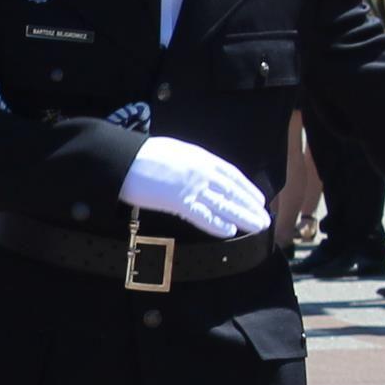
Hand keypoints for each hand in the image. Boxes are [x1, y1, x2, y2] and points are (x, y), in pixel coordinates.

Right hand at [120, 136, 271, 240]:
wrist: (120, 158)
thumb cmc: (138, 156)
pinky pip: (201, 214)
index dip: (246, 187)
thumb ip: (187, 163)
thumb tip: (194, 173)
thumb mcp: (171, 152)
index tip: (258, 199)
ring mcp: (190, 184)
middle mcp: (200, 170)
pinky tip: (229, 231)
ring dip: (242, 216)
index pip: (230, 173)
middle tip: (264, 219)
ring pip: (223, 203)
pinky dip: (216, 223)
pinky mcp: (177, 199)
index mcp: (198, 157)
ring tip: (257, 226)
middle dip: (249, 205)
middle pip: (231, 190)